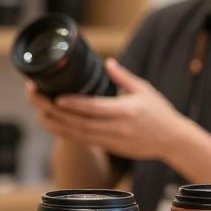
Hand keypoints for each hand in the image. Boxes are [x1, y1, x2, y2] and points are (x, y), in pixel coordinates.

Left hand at [31, 58, 193, 161]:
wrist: (173, 141)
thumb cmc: (160, 112)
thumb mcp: (144, 90)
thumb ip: (123, 77)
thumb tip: (107, 62)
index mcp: (126, 111)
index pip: (95, 108)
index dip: (74, 104)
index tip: (56, 97)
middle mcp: (117, 128)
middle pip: (80, 123)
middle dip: (55, 112)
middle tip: (37, 99)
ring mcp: (113, 141)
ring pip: (78, 135)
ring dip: (56, 125)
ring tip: (38, 113)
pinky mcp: (111, 148)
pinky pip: (84, 141)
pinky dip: (66, 134)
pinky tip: (53, 125)